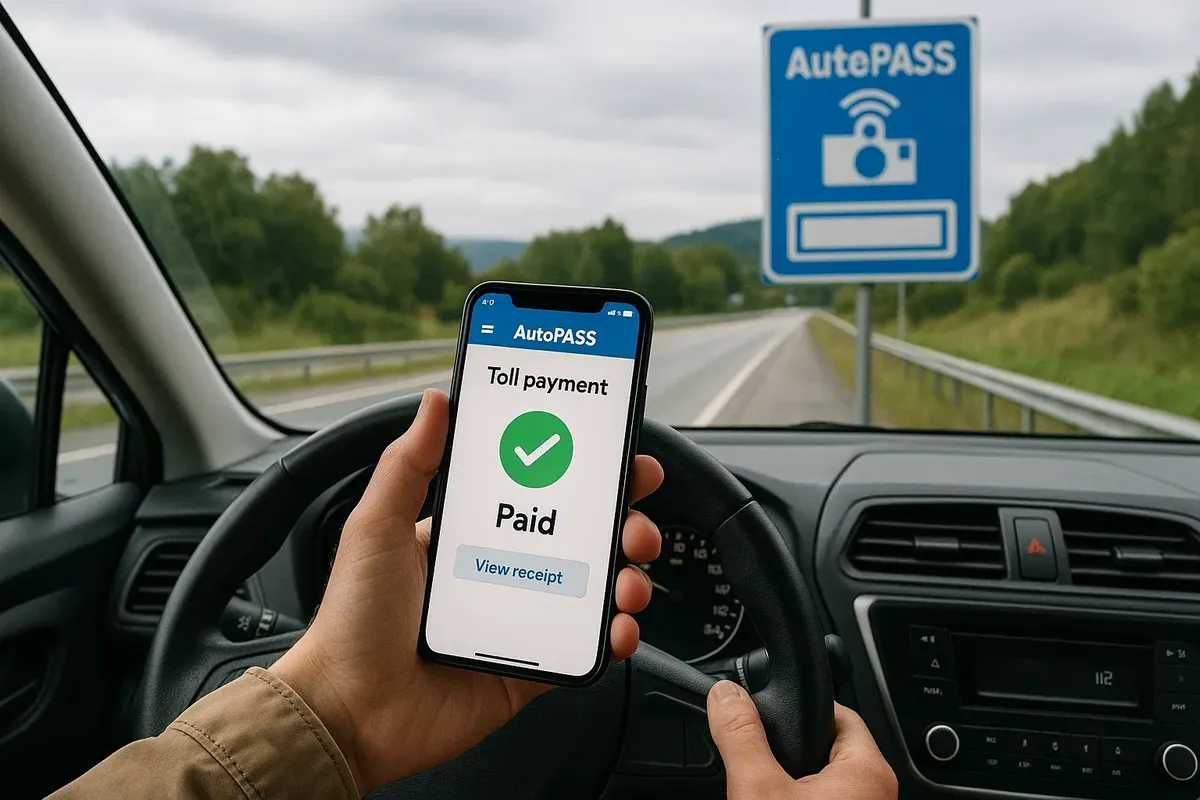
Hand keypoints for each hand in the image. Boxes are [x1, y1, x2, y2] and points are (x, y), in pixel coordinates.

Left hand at [272, 388, 663, 793]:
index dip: (586, 474)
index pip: (541, 493)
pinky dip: (616, 637)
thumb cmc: (352, 620)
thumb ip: (408, 464)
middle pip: (584, 538)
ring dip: (629, 577)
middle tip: (635, 521)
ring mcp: (522, 622)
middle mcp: (503, 573)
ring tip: (629, 580)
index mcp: (471, 535)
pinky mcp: (532, 669)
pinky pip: (587, 649)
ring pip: (597, 590)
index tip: (617, 457)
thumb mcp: (376, 527)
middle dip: (624, 523)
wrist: (348, 712)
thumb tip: (436, 402)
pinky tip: (619, 626)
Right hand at [707, 681, 897, 799]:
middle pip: (829, 746)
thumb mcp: (759, 790)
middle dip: (790, 748)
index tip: (769, 706)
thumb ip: (742, 736)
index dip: (799, 706)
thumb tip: (726, 695)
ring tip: (762, 786)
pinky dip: (796, 797)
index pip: (838, 711)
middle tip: (758, 755)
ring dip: (792, 778)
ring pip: (824, 780)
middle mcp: (876, 793)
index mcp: (869, 770)